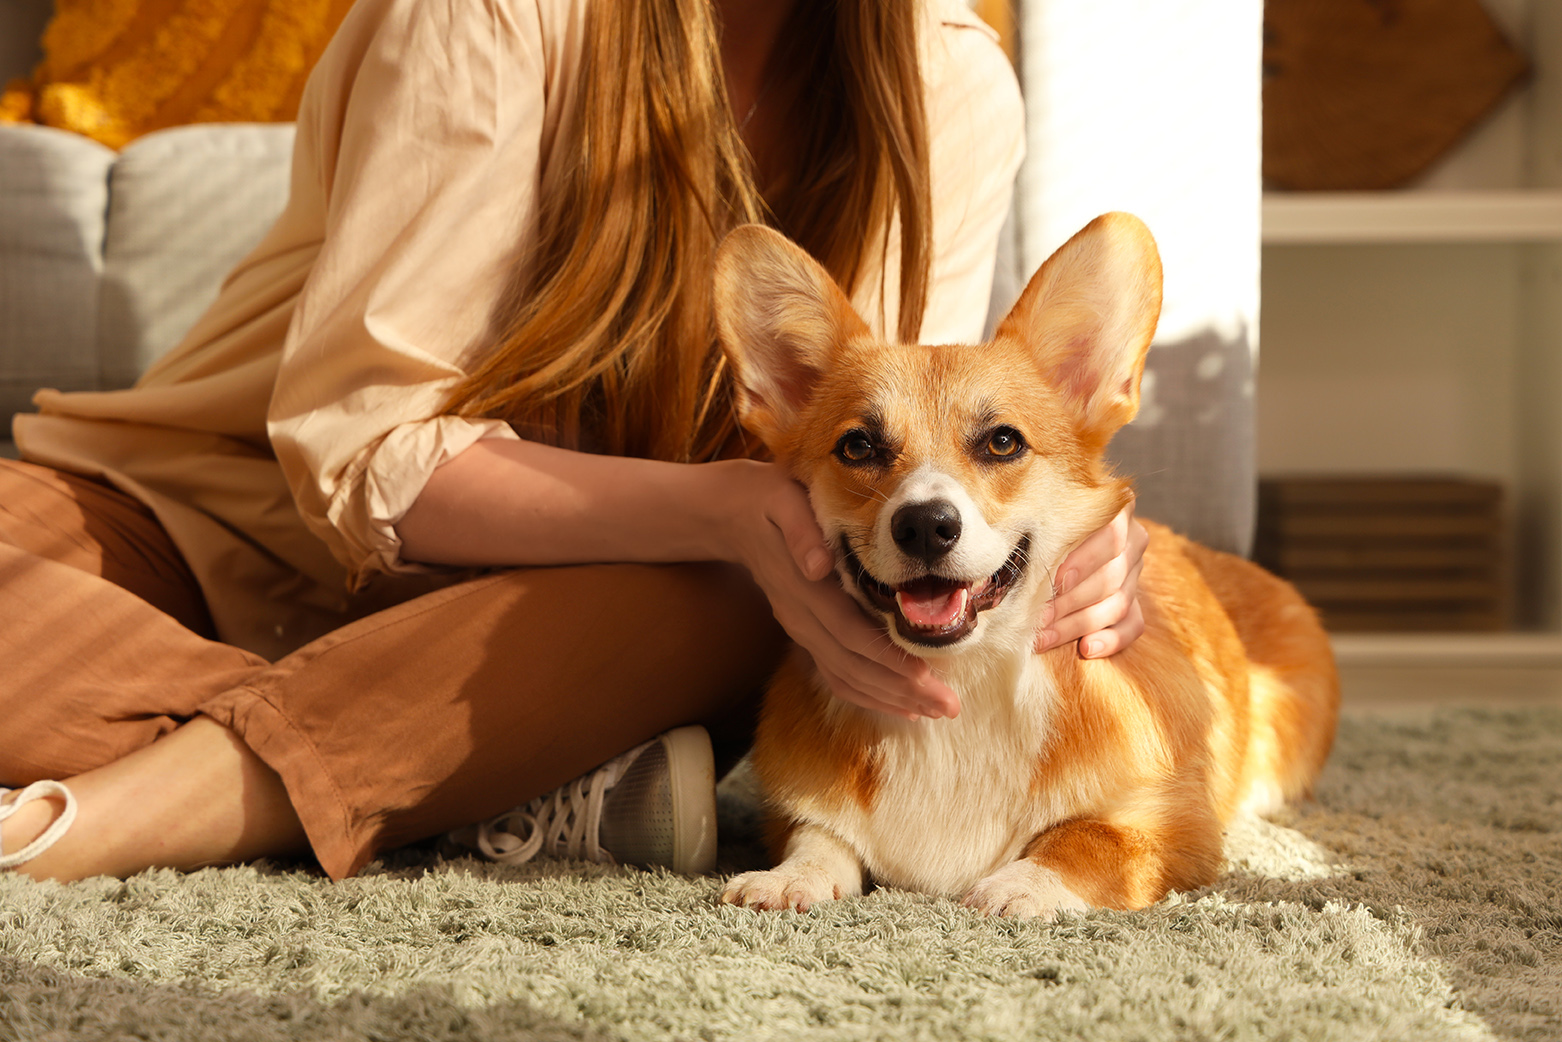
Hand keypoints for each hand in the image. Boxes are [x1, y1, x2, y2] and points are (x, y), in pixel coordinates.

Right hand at [715, 461, 960, 720]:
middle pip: (854, 666)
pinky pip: (835, 675)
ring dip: (890, 699)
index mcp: (805, 589)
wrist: (736, 518)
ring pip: (846, 678)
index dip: (888, 660)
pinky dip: (868, 695)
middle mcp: (802, 618)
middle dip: (902, 690)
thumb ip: (801, 532)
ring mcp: (801, 631)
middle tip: (948, 706)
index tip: (926, 677)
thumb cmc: (772, 502)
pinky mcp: (804, 635)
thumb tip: (819, 564)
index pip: (850, 634)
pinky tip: (900, 704)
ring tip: (934, 710)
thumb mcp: (784, 502)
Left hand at [1033, 499, 1146, 657]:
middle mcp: (1133, 540)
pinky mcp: (1136, 602)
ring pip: (1118, 603)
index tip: (1055, 580)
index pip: (1110, 536)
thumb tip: (1013, 554)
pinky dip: (1111, 639)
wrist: (1060, 537)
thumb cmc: (1042, 522)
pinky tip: (1086, 648)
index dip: (1084, 561)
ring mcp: (1136, 573)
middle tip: (1038, 616)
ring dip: (1078, 624)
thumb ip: (1038, 524)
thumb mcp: (1042, 513)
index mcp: (1116, 511)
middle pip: (1112, 575)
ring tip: (1045, 636)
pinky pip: (1133, 625)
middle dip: (1070, 600)